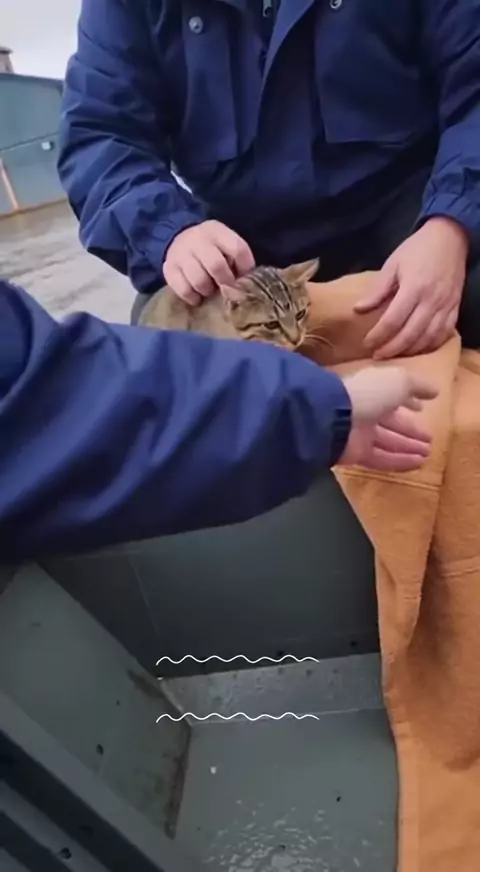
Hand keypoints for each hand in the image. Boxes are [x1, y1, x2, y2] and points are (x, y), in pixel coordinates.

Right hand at [164, 220, 254, 305]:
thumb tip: (245, 285)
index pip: (238, 250)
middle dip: (225, 282)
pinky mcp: (168, 268)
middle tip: (226, 289)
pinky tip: (197, 296)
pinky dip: (192, 297)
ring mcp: (180, 253)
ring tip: (209, 290)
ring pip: (199, 280)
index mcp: (216, 231)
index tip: (244, 279)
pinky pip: (183, 289)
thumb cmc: (211, 248)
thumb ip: (237, 260)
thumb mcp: (225, 245)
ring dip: (208, 290)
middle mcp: (197, 239)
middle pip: (216, 265)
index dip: (246, 269)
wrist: (179, 240)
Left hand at [339, 366, 437, 470]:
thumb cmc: (370, 393)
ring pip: (389, 442)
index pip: (392, 396)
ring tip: (429, 453)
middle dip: (411, 430)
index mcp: (373, 389)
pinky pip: (383, 458)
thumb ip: (418, 386)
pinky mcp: (357, 454)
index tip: (422, 409)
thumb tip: (435, 392)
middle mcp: (366, 411)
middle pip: (392, 423)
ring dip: (409, 447)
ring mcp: (360, 434)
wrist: (336, 418)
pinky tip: (419, 463)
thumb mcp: (399, 381)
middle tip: (430, 439)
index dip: (407, 401)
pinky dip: (401, 461)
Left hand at [355, 217, 467, 358]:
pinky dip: (430, 345)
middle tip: (377, 356)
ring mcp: (446, 307)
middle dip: (391, 349)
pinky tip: (417, 349)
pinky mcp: (455, 309)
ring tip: (394, 355)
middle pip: (410, 335)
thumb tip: (358, 309)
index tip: (367, 344)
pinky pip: (444, 335)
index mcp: (414, 288)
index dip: (378, 336)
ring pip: (428, 339)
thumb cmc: (417, 249)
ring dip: (409, 351)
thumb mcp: (393, 264)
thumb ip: (377, 289)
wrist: (450, 237)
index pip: (393, 321)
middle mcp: (432, 301)